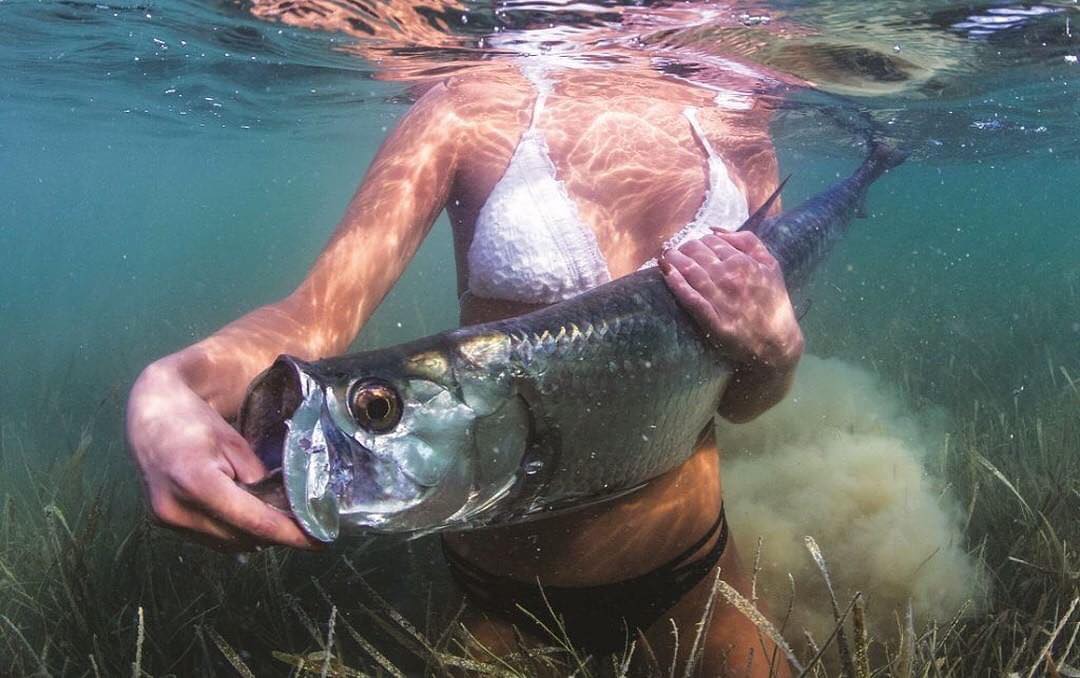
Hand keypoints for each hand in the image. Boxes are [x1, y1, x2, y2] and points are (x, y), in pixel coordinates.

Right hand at [126, 360, 319, 550]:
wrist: (149, 415)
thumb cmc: (194, 421)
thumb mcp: (234, 443)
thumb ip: (258, 478)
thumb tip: (284, 507)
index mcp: (198, 482)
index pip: (253, 521)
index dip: (289, 534)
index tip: (318, 541)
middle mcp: (178, 508)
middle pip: (241, 536)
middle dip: (275, 534)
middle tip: (304, 523)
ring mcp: (168, 519)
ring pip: (226, 543)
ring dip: (254, 535)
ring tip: (278, 518)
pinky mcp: (164, 523)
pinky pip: (210, 538)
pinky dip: (233, 531)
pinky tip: (248, 515)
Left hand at [660, 230, 803, 420]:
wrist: (777, 343)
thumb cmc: (772, 301)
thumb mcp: (771, 266)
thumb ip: (748, 241)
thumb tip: (715, 229)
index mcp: (745, 262)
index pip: (711, 242)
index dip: (697, 241)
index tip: (690, 247)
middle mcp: (732, 278)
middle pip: (697, 252)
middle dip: (682, 248)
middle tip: (674, 252)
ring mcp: (722, 300)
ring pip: (691, 272)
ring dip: (674, 261)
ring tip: (665, 258)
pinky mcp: (714, 322)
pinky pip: (692, 300)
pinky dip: (678, 285)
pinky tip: (667, 274)